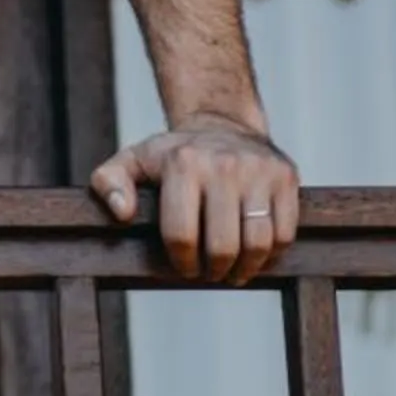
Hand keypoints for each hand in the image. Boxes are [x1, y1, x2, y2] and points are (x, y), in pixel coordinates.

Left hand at [89, 114, 297, 282]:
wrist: (221, 122)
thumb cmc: (173, 154)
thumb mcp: (132, 161)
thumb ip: (110, 183)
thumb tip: (122, 214)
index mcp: (182, 164)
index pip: (181, 235)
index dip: (182, 262)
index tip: (184, 267)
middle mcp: (223, 165)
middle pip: (222, 246)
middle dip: (213, 270)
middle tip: (209, 272)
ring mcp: (258, 170)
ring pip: (258, 243)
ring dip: (244, 269)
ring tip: (232, 272)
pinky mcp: (285, 176)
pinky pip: (285, 233)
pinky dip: (272, 254)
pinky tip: (255, 255)